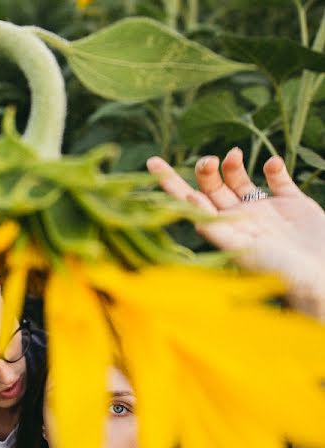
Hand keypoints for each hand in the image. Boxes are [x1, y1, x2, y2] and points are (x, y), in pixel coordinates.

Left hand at [147, 148, 324, 316]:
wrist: (321, 279)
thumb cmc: (278, 272)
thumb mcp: (241, 250)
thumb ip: (215, 227)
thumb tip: (188, 201)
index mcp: (222, 230)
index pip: (188, 202)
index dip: (169, 183)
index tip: (152, 162)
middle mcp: (239, 218)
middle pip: (210, 187)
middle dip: (204, 171)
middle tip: (207, 162)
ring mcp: (265, 210)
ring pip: (239, 179)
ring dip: (231, 165)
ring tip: (232, 155)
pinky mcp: (292, 203)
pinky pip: (277, 178)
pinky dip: (273, 167)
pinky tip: (271, 165)